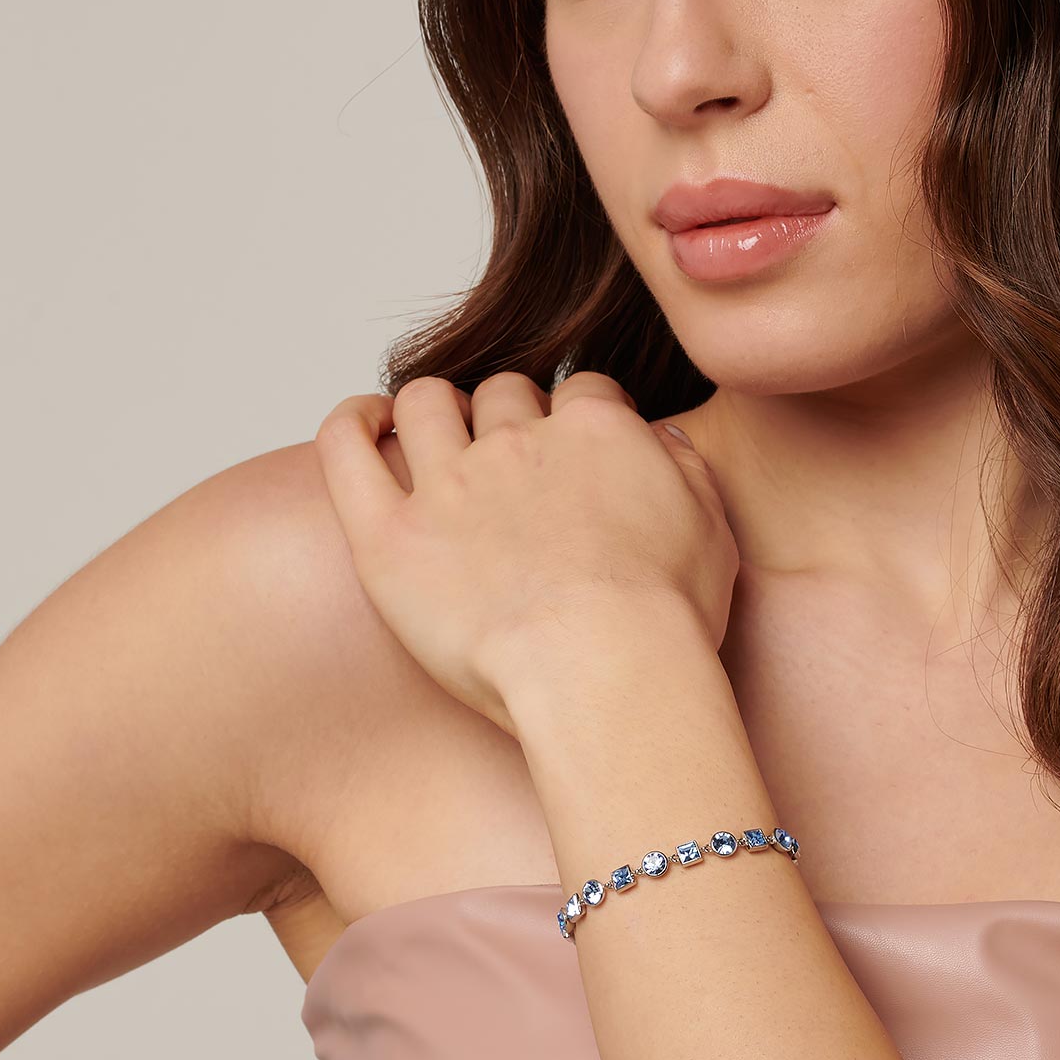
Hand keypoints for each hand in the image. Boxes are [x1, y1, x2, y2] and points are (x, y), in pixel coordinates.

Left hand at [313, 370, 738, 737]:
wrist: (606, 668)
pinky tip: (363, 424)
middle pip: (504, 393)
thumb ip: (685, 469)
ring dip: (433, 408)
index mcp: (596, 431)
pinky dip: (350, 423)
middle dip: (508, 413)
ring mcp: (449, 485)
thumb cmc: (666, 617)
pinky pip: (346, 451)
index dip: (581, 416)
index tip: (579, 449)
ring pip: (425, 403)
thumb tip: (660, 441)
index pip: (584, 391)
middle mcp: (518, 441)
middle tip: (511, 457)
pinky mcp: (389, 537)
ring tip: (434, 433)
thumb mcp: (712, 528)